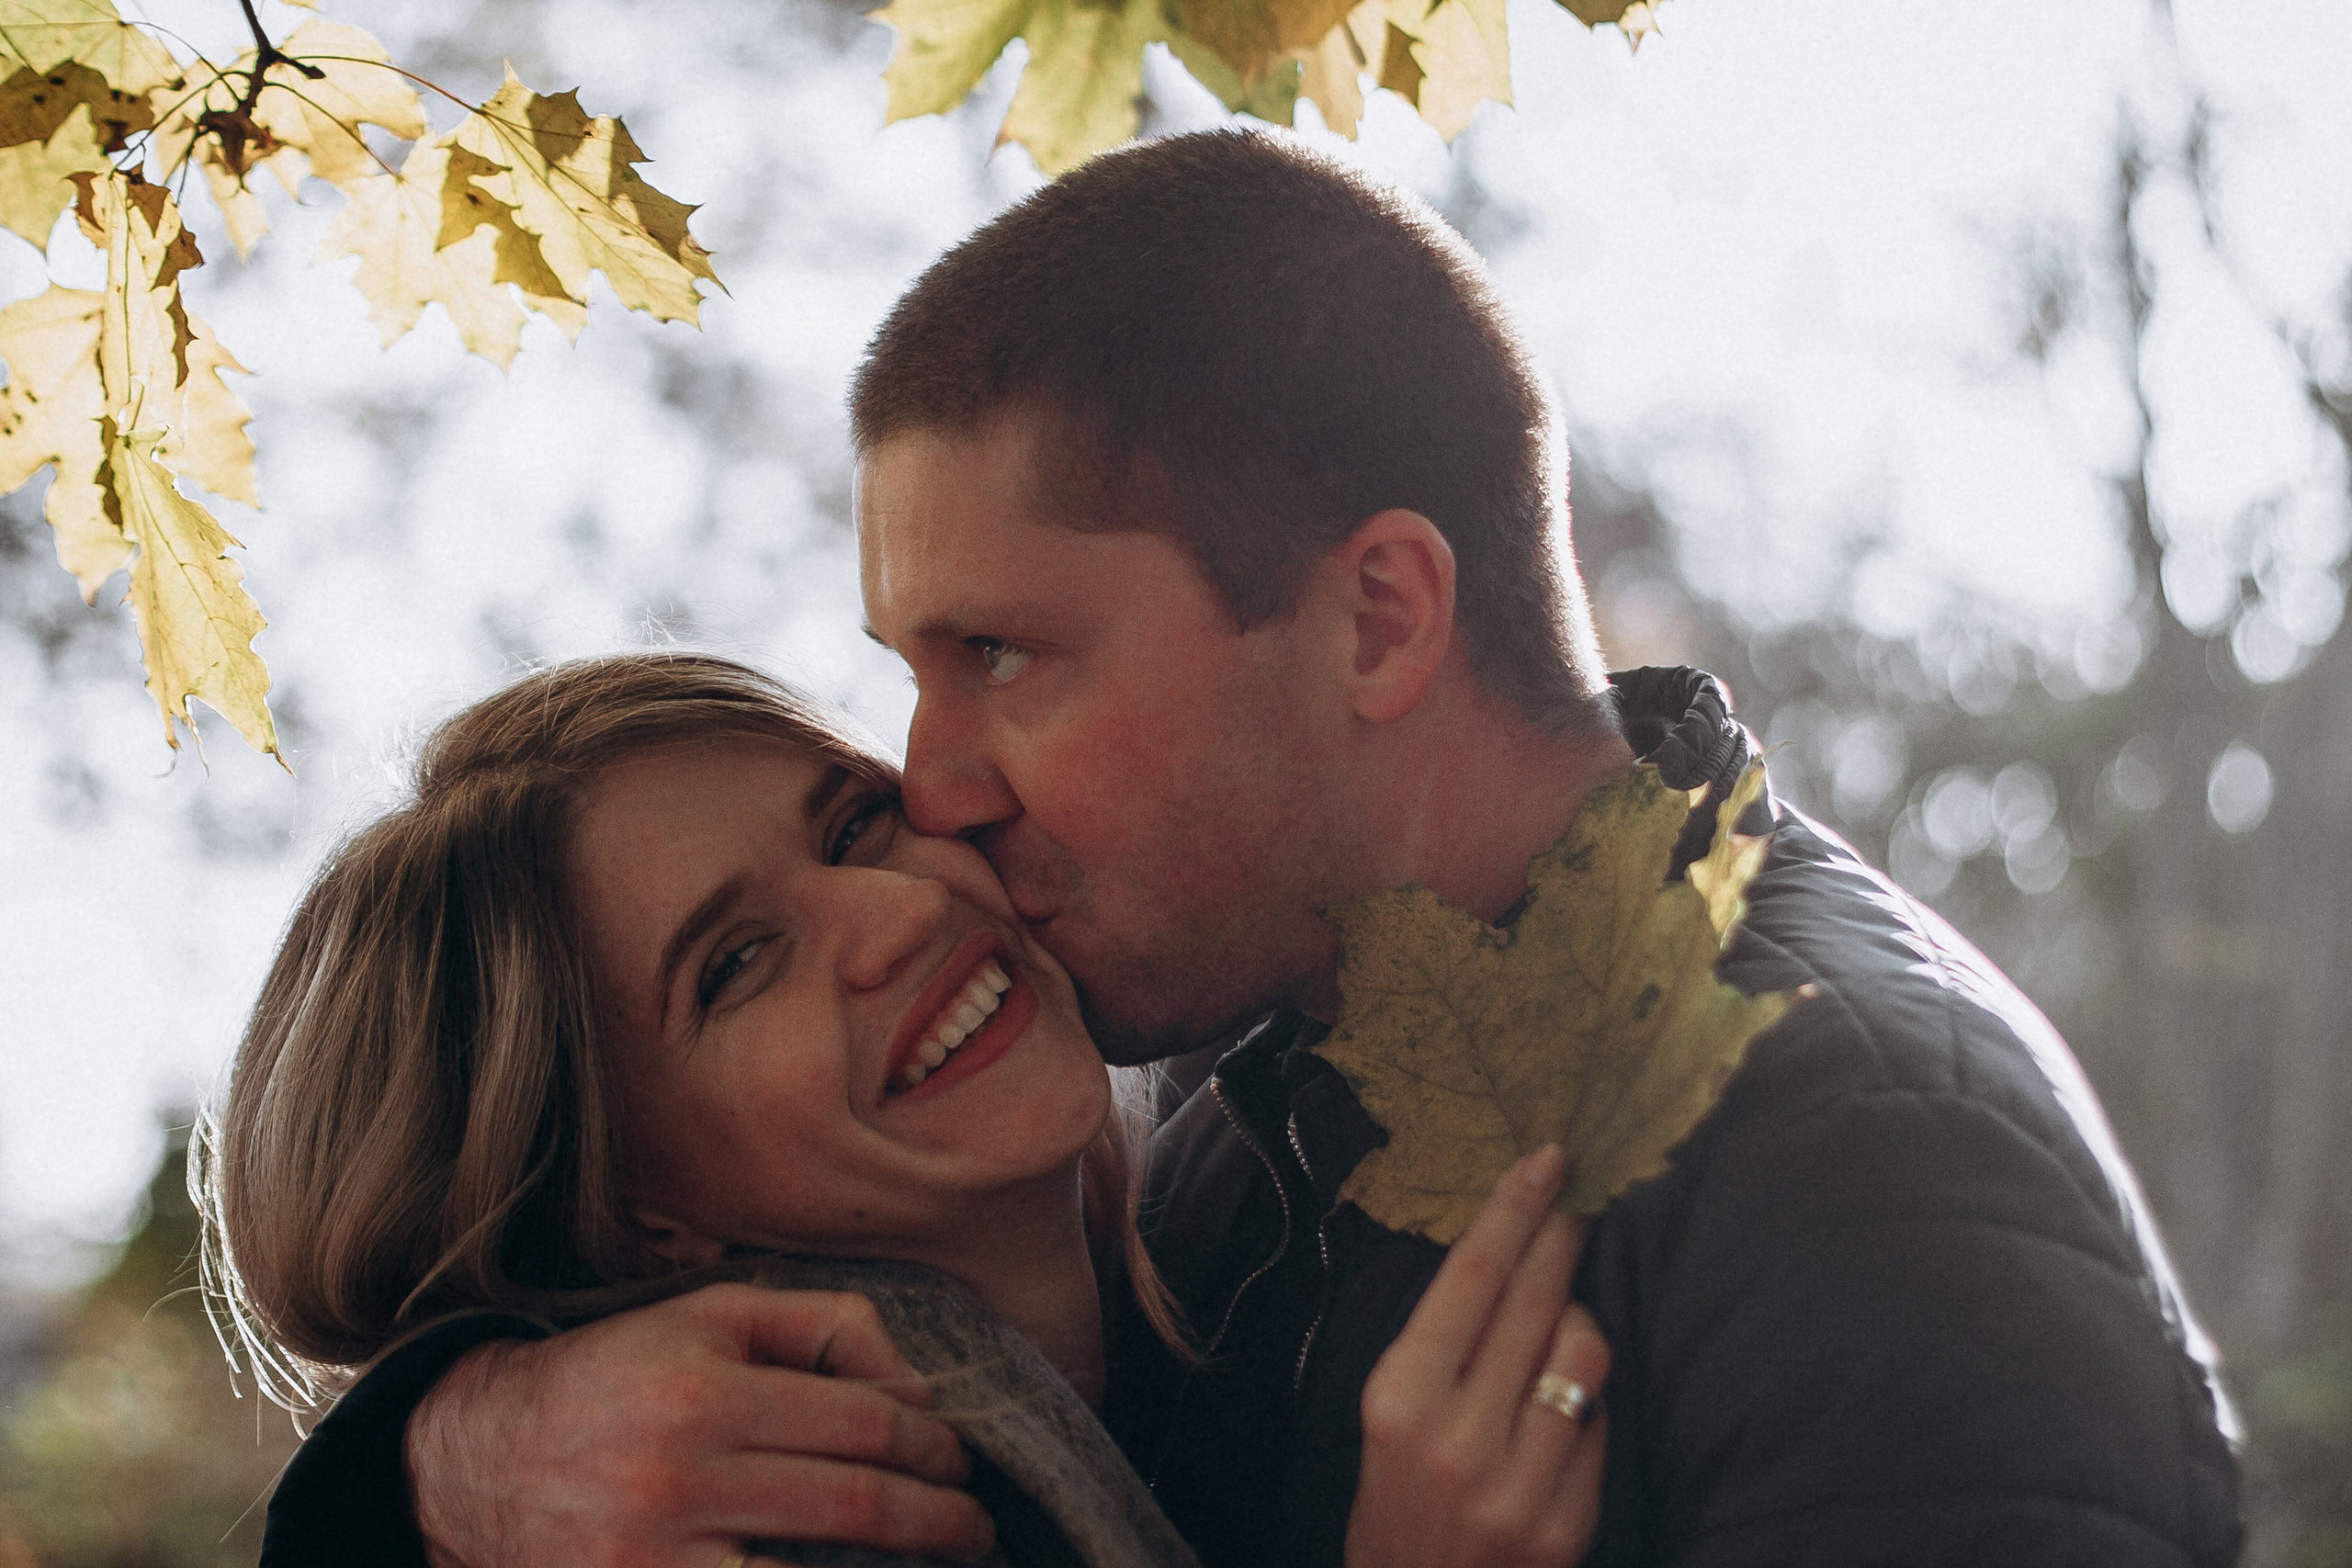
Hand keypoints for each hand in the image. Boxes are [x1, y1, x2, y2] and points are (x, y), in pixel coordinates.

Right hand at [405, 1284, 994, 1567]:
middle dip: (937, 1519)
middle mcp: (683, 1479)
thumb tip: (918, 1384)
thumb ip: (823, 1326)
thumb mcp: (712, 1318)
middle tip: (975, 1524)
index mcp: (706, 1394)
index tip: (961, 1459)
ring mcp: (658, 1558)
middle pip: (855, 1505)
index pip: (864, 1424)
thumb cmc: (618, 1374)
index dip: (933, 1444)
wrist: (479, 1457)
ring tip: (939, 1564)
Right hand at [1346, 1145, 1610, 1567]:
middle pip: (1532, 1302)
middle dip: (1564, 1235)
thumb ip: (1441, 1351)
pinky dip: (1588, 1404)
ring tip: (1561, 1329)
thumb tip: (1510, 1261)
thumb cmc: (1396, 1507)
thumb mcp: (1389, 1423)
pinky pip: (1599, 1426)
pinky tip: (1562, 1413)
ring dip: (1581, 1323)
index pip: (1469, 1279)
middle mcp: (1455, 1438)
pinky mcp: (1564, 1525)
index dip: (1514, 1210)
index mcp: (1398, 1401)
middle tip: (1583, 1194)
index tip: (1547, 1160)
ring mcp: (1515, 1486)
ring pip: (1583, 1355)